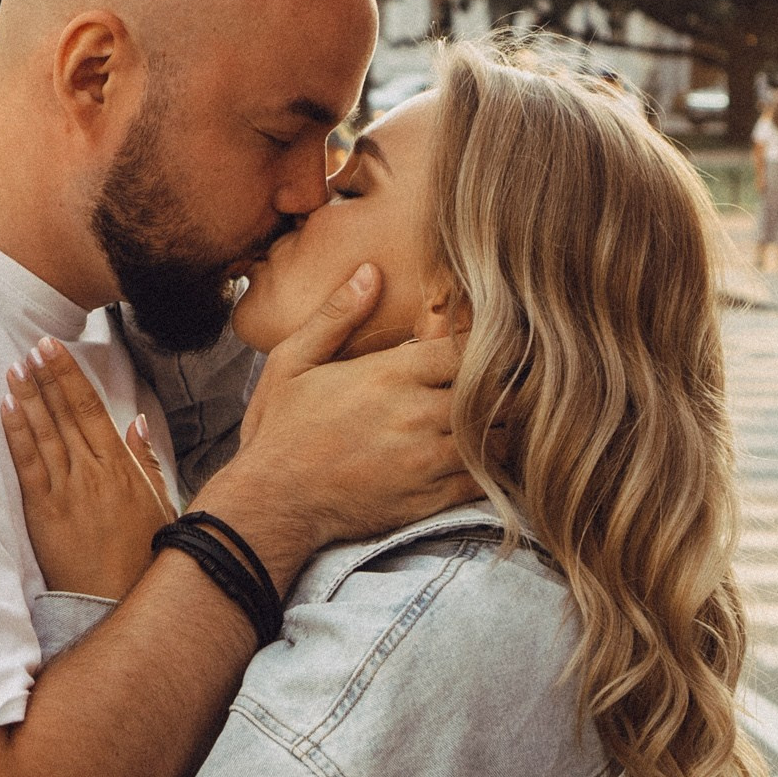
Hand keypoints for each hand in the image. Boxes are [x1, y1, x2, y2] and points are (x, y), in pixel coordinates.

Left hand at [2, 337, 174, 599]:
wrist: (117, 602)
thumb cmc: (142, 559)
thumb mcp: (160, 505)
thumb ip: (146, 462)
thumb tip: (136, 422)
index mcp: (121, 467)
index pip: (91, 409)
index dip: (70, 376)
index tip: (55, 349)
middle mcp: (92, 473)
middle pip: (65, 413)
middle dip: (47, 376)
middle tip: (32, 345)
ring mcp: (66, 491)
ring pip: (44, 432)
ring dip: (28, 396)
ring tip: (15, 368)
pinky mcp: (43, 513)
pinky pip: (27, 465)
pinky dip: (17, 433)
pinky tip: (7, 408)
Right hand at [200, 264, 475, 581]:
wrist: (272, 504)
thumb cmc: (279, 431)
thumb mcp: (293, 362)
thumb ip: (335, 316)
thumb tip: (370, 272)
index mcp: (388, 374)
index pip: (466, 349)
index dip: (480, 347)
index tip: (480, 350)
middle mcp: (415, 413)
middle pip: (493, 391)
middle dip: (502, 385)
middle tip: (504, 383)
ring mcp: (426, 459)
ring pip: (498, 435)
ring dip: (503, 425)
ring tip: (498, 418)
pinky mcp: (430, 497)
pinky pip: (485, 478)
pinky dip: (494, 466)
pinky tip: (485, 456)